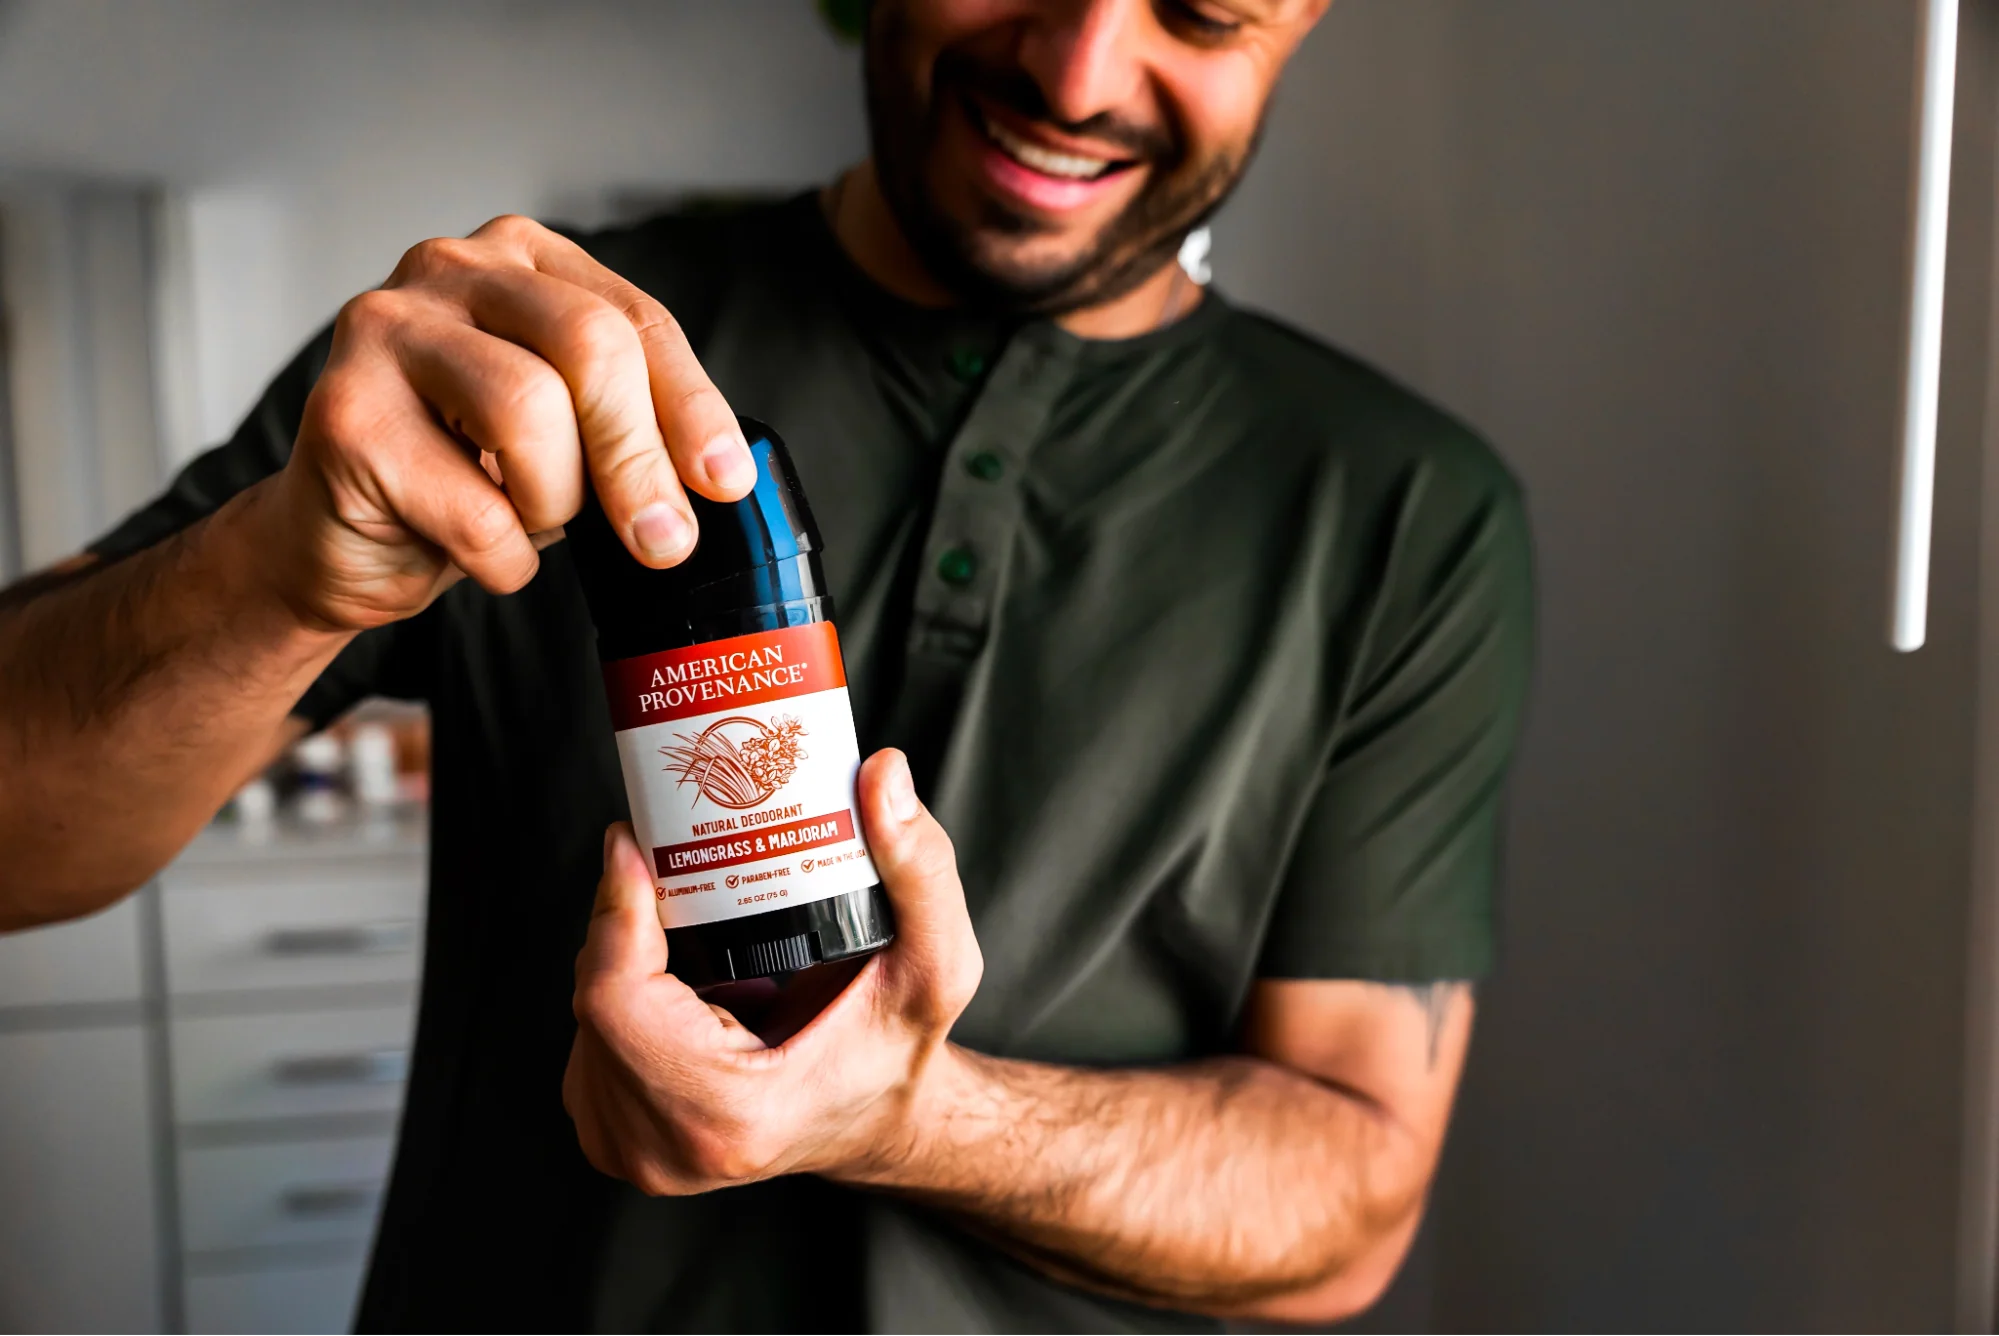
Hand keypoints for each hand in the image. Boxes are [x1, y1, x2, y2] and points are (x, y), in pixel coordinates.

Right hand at [252, 214, 754, 631]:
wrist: (342, 541)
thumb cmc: (464, 477)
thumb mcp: (570, 440)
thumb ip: (635, 430)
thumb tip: (719, 479)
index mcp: (523, 258)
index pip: (636, 319)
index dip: (692, 407)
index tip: (725, 481)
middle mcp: (450, 270)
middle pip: (589, 345)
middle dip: (638, 456)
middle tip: (662, 538)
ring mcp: (386, 330)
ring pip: (527, 410)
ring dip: (553, 500)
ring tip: (528, 522)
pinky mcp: (345, 414)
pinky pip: (474, 507)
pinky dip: (502, 558)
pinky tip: (480, 554)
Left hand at [562, 749, 984, 1193]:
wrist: (878, 1122)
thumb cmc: (900, 1051)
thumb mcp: (936, 963)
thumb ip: (919, 870)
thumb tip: (881, 776)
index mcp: (732, 1116)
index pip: (617, 1003)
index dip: (614, 914)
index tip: (632, 845)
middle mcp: (666, 1151)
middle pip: (596, 999)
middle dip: (621, 920)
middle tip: (662, 858)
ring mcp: (632, 1154)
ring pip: (586, 1018)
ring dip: (619, 955)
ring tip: (673, 914)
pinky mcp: (614, 1140)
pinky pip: (589, 1041)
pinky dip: (619, 994)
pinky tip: (669, 972)